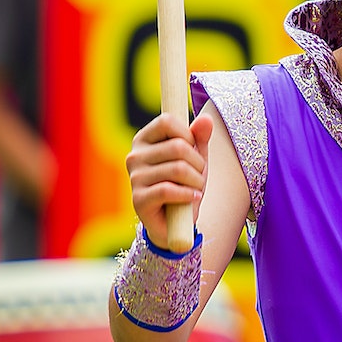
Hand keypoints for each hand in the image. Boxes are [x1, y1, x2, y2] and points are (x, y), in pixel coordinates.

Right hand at [126, 110, 210, 243]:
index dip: (188, 135)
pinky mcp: (138, 199)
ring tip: (196, 189)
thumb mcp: (195, 158)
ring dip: (196, 181)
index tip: (193, 150)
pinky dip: (187, 195)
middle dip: (198, 163)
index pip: (166, 121)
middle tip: (199, 176)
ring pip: (177, 169)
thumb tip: (206, 119)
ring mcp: (135, 178)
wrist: (174, 223)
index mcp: (144, 140)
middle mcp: (134, 156)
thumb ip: (200, 137)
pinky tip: (193, 198)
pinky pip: (168, 190)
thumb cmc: (184, 185)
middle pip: (177, 147)